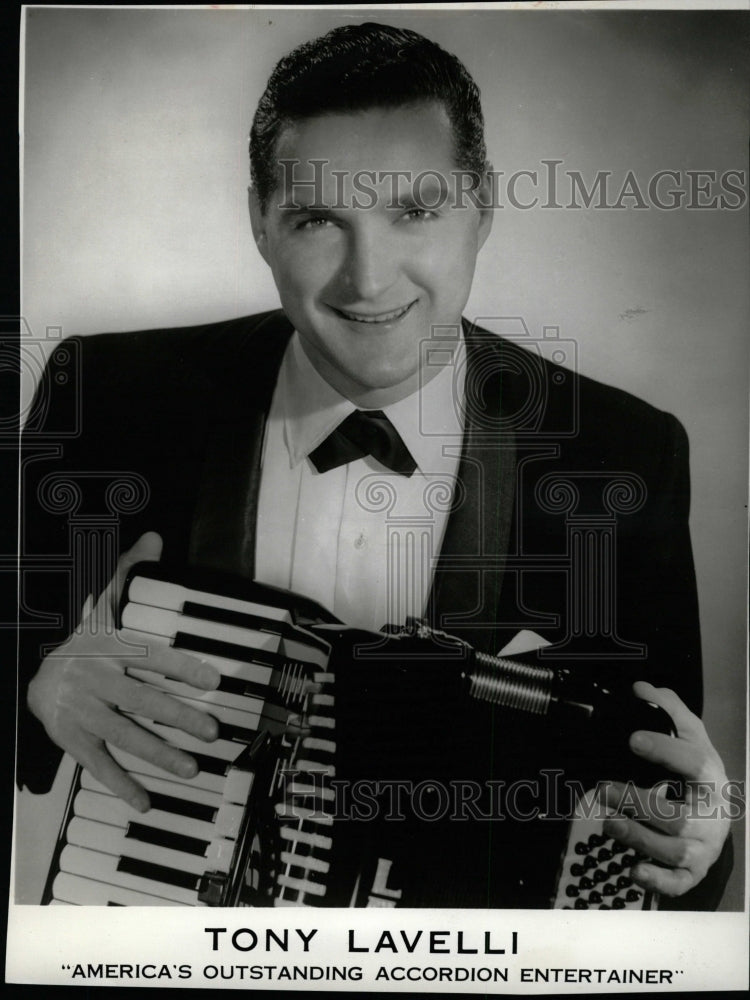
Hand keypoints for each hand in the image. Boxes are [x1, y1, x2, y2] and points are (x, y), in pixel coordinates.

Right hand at [27, 532, 220, 811]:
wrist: (40, 678)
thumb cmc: (87, 643)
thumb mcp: (104, 606)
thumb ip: (131, 574)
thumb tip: (154, 537)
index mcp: (109, 647)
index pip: (150, 656)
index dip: (182, 667)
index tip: (213, 680)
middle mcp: (97, 680)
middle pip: (142, 700)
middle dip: (178, 718)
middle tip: (212, 732)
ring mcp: (84, 712)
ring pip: (124, 735)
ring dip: (158, 753)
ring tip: (191, 768)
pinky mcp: (74, 739)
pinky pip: (99, 763)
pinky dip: (121, 783)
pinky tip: (145, 799)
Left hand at [598, 681, 730, 898]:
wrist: (720, 811)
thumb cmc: (698, 772)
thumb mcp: (690, 735)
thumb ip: (667, 708)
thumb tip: (641, 688)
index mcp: (710, 776)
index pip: (692, 762)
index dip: (664, 750)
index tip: (634, 739)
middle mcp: (710, 815)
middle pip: (678, 817)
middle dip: (639, 804)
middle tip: (603, 788)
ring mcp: (703, 846)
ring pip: (673, 850)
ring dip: (638, 838)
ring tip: (609, 822)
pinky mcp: (693, 870)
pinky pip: (678, 883)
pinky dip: (657, 880)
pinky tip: (634, 870)